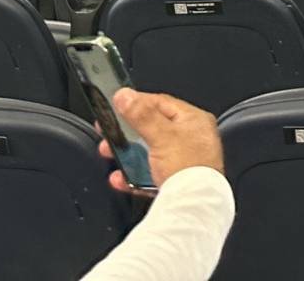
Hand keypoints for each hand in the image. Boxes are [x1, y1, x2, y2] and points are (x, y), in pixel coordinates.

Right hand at [100, 88, 220, 192]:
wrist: (194, 208)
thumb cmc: (189, 169)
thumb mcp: (162, 136)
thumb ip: (142, 116)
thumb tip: (126, 96)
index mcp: (194, 121)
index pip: (162, 103)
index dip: (138, 102)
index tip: (118, 104)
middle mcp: (192, 139)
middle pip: (153, 129)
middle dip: (127, 132)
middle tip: (109, 132)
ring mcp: (184, 161)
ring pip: (149, 152)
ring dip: (128, 154)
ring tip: (112, 153)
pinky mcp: (175, 182)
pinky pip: (150, 174)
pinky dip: (134, 175)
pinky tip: (121, 178)